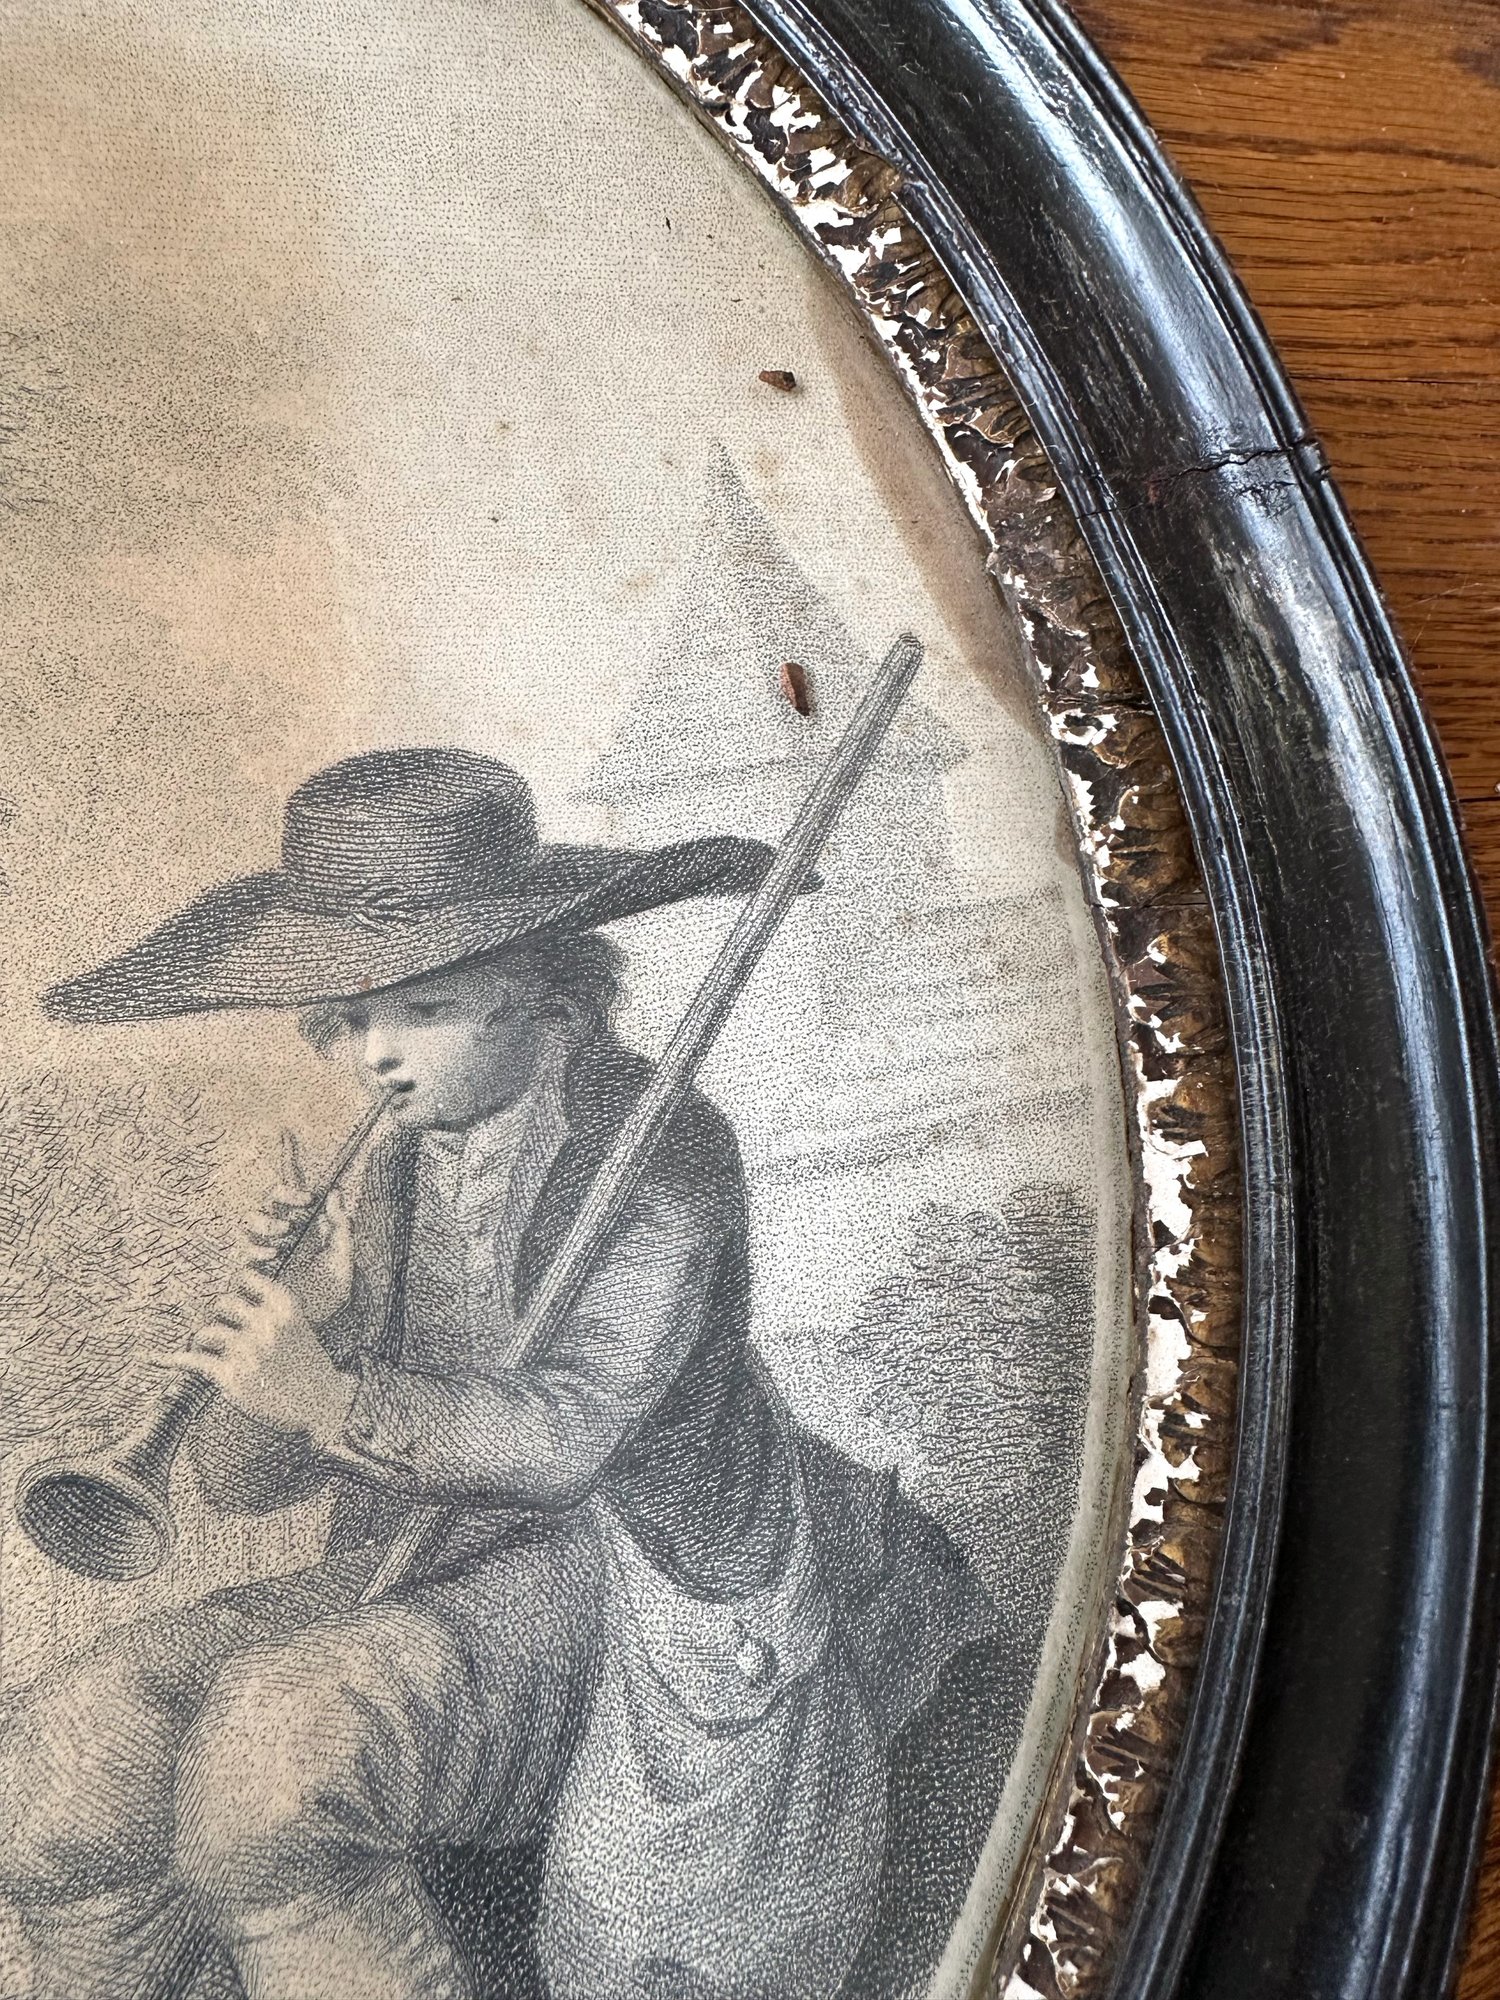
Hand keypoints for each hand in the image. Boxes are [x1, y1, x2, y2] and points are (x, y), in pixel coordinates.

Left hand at [150, 1272, 355, 1444]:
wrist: (320, 1401)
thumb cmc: (306, 1361)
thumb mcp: (297, 1325)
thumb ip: (269, 1307)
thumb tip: (227, 1291)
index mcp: (284, 1306)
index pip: (245, 1279)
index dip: (234, 1285)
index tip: (227, 1292)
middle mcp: (265, 1324)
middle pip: (222, 1303)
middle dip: (219, 1315)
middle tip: (219, 1326)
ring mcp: (248, 1349)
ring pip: (207, 1331)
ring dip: (205, 1340)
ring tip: (212, 1349)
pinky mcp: (231, 1375)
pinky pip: (195, 1360)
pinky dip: (174, 1359)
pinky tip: (157, 1358)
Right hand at [239, 1131, 354, 1326]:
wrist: (310, 1332)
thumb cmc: (328, 1299)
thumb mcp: (344, 1263)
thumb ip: (342, 1230)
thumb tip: (336, 1195)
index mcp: (308, 1225)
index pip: (298, 1186)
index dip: (289, 1158)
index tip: (286, 1132)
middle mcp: (284, 1232)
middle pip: (272, 1196)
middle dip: (285, 1194)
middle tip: (302, 1203)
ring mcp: (266, 1249)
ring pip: (255, 1218)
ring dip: (269, 1222)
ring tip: (285, 1236)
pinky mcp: (252, 1269)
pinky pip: (247, 1247)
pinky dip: (258, 1247)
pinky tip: (272, 1258)